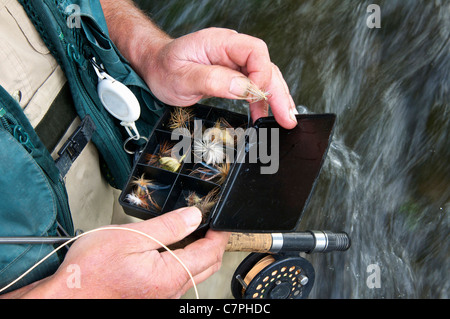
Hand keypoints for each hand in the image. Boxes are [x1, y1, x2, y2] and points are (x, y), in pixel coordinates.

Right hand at [18, 207, 228, 298]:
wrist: (68, 297)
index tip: (220, 220)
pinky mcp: (152, 298)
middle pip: (207, 266)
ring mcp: (162, 297)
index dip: (219, 234)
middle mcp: (171, 291)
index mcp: (170, 275)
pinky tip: (172, 250)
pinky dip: (184, 263)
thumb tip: (194, 216)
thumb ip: (168, 227)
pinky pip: (178, 280)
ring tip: (192, 232)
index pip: (209, 253)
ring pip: (194, 274)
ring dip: (199, 254)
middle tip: (210, 225)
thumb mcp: (131, 237)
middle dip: (213, 244)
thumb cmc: (91, 271)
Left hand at [138, 27, 297, 128]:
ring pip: (264, 78)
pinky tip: (267, 116)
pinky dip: (263, 102)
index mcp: (219, 42)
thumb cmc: (164, 68)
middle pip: (265, 67)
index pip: (255, 52)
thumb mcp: (182, 77)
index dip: (261, 74)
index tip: (255, 97)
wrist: (155, 68)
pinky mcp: (233, 75)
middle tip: (286, 117)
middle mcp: (230, 50)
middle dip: (278, 92)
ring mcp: (233, 62)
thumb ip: (213, 80)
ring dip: (276, 99)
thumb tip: (244, 88)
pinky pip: (254, 86)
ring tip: (284, 120)